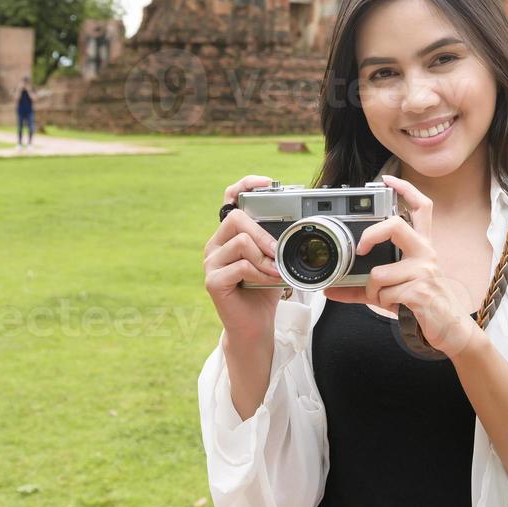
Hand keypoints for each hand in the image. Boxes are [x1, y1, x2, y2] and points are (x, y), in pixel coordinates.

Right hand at [203, 175, 286, 340]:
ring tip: (275, 271)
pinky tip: (268, 281)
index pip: (229, 199)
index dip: (245, 185)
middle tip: (278, 252)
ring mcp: (211, 262)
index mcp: (229, 234)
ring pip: (241, 242)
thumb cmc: (264, 289)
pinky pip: (241, 266)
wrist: (255, 324)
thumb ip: (276, 240)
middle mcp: (215, 244)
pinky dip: (261, 273)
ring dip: (265, 257)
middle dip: (263, 235)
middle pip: (236, 219)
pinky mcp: (213, 281)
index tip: (268, 183)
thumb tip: (296, 223)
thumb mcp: (273, 259)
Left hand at [326, 174, 482, 358]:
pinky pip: (385, 293)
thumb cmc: (419, 303)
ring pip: (379, 273)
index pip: (421, 207)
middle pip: (396, 226)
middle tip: (360, 248)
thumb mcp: (390, 290)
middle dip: (372, 235)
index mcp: (421, 245)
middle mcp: (425, 252)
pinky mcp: (421, 290)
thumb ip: (362, 286)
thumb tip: (330, 289)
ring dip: (374, 291)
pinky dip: (383, 303)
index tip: (388, 180)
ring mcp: (425, 270)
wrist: (448, 328)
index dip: (405, 190)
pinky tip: (398, 306)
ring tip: (387, 298)